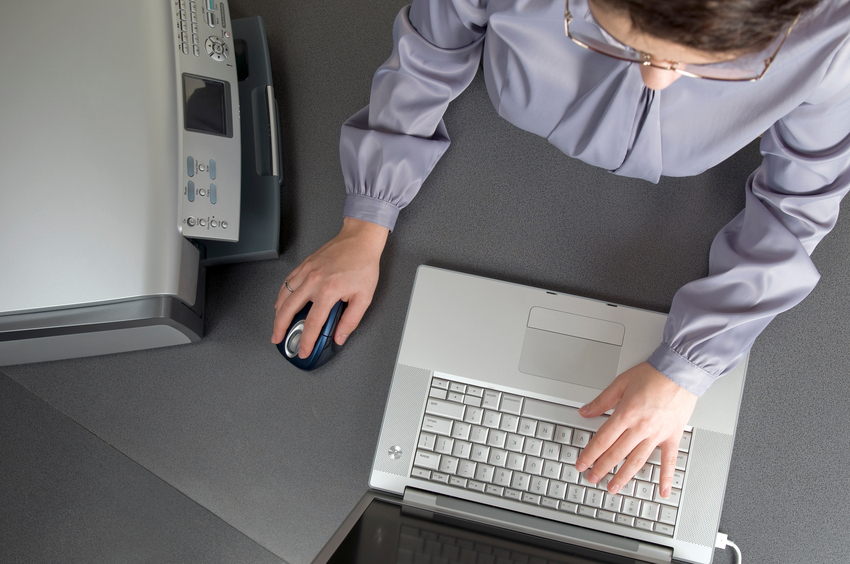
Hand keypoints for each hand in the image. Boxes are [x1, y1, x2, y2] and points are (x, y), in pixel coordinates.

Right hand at [272, 217, 388, 356]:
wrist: (360, 240)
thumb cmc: (363, 264)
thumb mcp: (364, 297)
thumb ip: (350, 320)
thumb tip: (340, 336)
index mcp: (328, 291)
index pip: (312, 323)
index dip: (307, 340)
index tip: (304, 350)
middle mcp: (313, 281)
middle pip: (288, 310)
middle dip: (280, 328)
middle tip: (278, 338)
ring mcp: (306, 271)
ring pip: (283, 295)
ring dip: (277, 312)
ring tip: (276, 324)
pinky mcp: (304, 265)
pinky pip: (287, 282)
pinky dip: (281, 295)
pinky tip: (281, 302)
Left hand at [574, 361, 696, 498]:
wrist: (681, 371)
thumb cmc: (653, 375)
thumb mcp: (620, 383)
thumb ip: (601, 401)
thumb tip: (585, 412)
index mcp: (626, 414)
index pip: (602, 440)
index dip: (590, 454)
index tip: (582, 464)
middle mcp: (641, 428)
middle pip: (616, 453)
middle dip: (602, 468)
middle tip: (592, 478)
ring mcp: (657, 434)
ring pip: (637, 461)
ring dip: (624, 476)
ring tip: (613, 488)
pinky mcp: (672, 436)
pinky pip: (669, 461)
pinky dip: (665, 477)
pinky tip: (661, 491)